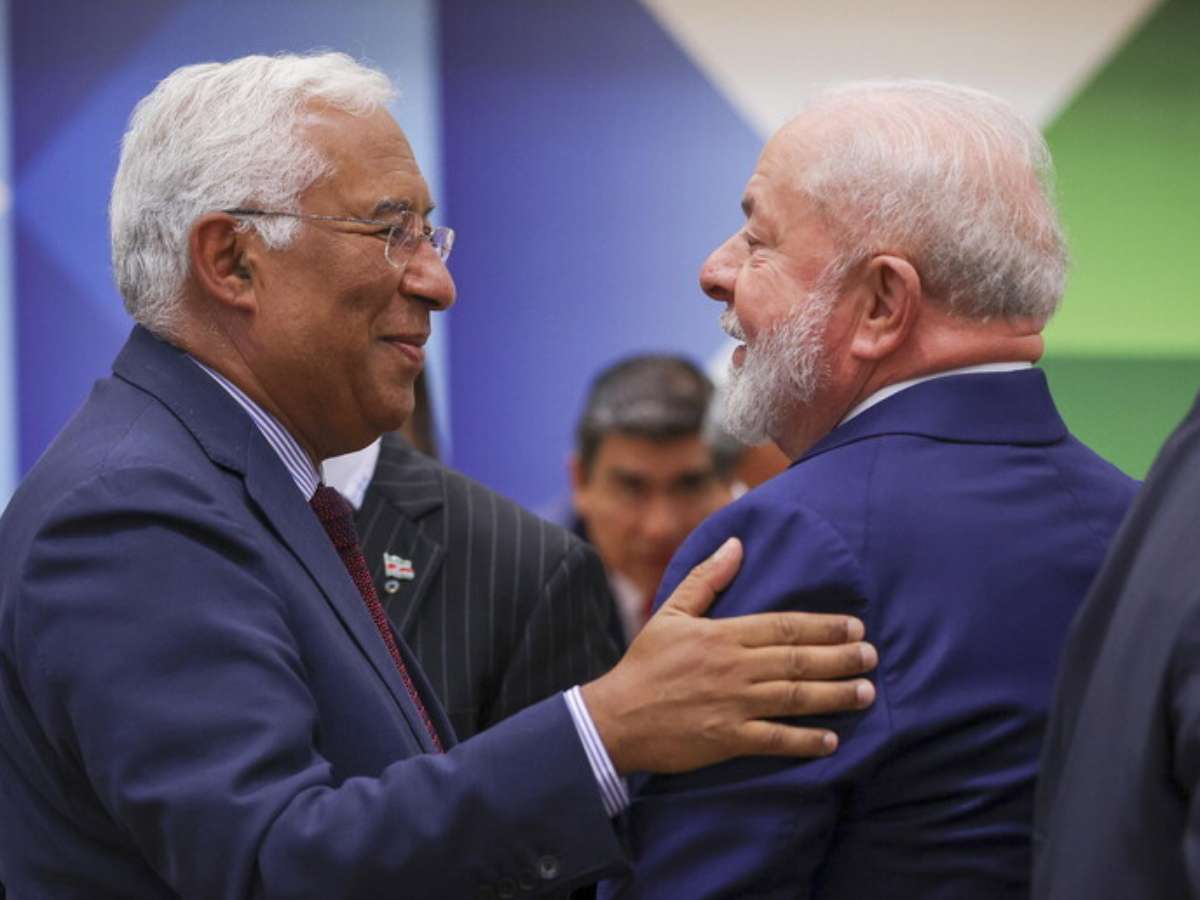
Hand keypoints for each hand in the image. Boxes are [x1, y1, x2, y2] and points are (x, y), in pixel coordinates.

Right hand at [581, 537, 876, 774]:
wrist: (616, 718)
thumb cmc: (645, 663)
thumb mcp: (671, 612)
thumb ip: (707, 578)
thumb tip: (736, 544)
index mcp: (723, 635)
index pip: (784, 626)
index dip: (823, 626)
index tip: (854, 626)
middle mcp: (735, 668)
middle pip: (798, 660)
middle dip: (841, 658)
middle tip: (872, 656)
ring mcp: (734, 705)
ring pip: (795, 697)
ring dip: (834, 695)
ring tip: (866, 693)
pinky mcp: (728, 739)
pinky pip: (775, 740)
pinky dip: (805, 741)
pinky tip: (830, 741)